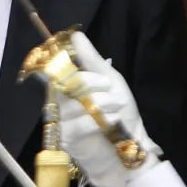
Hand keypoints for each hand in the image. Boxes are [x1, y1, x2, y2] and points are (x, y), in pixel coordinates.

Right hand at [57, 31, 159, 186]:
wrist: (130, 150)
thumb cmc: (120, 115)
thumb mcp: (111, 82)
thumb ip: (91, 60)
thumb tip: (75, 35)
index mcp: (67, 87)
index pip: (55, 69)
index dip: (64, 62)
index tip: (77, 59)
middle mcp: (59, 103)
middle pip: (65, 84)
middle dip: (92, 82)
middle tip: (110, 87)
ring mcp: (61, 122)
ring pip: (74, 103)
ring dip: (101, 102)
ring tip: (118, 106)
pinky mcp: (67, 140)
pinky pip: (78, 123)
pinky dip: (99, 119)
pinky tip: (113, 120)